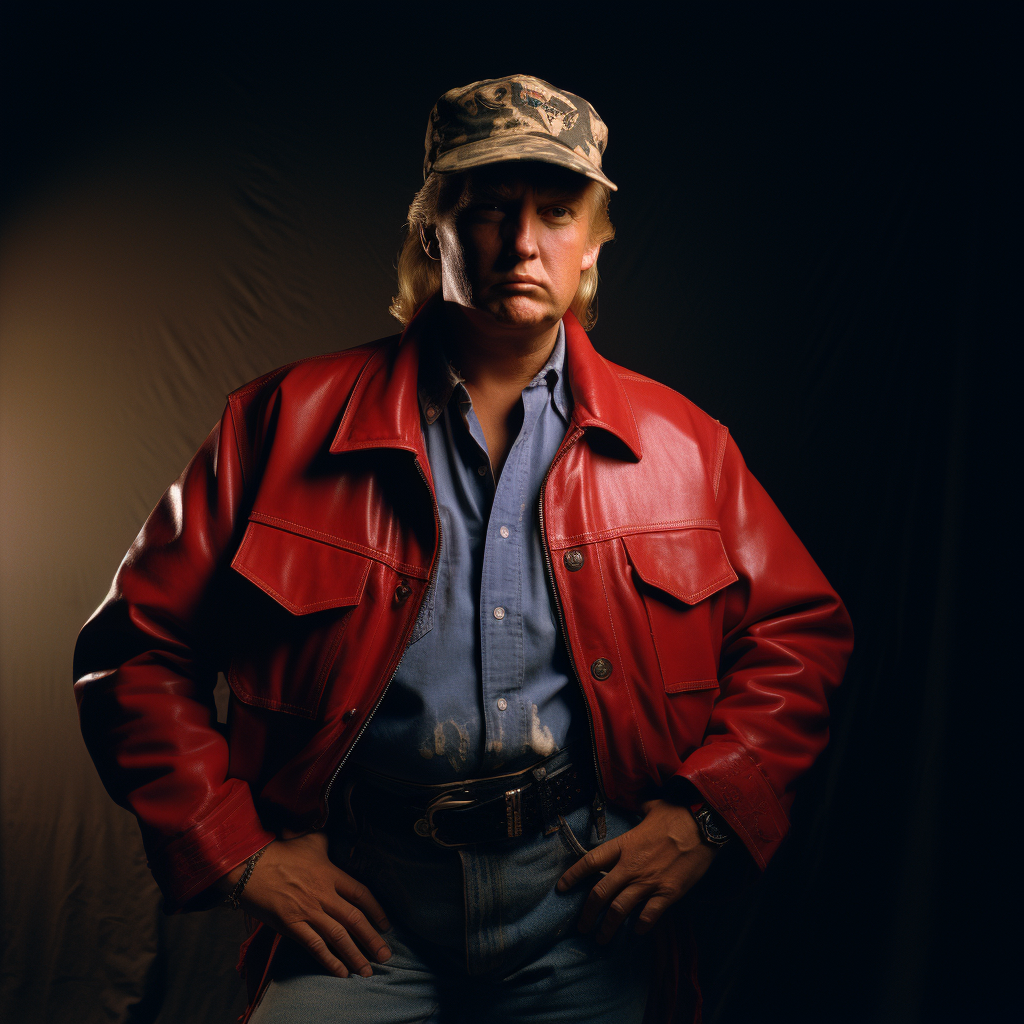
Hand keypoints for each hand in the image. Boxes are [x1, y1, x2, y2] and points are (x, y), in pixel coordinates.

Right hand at [221, 831, 391, 977]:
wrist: (250, 866)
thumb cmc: (281, 851)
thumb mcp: (310, 841)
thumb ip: (327, 844)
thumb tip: (336, 839)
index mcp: (331, 874)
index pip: (361, 894)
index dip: (377, 911)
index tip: (386, 925)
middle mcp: (324, 894)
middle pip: (355, 919)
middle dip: (372, 939)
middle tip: (386, 955)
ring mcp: (308, 911)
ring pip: (339, 936)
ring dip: (355, 955)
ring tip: (368, 970)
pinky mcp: (292, 925)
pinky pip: (315, 946)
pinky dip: (329, 961)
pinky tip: (341, 972)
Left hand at [556, 799, 717, 942]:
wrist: (702, 826)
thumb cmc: (677, 814)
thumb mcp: (653, 807)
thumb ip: (642, 809)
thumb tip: (643, 805)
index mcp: (623, 845)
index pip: (590, 862)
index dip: (573, 876)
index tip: (561, 889)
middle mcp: (630, 866)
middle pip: (599, 893)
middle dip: (587, 913)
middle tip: (582, 927)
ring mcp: (648, 881)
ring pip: (619, 910)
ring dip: (608, 927)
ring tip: (602, 939)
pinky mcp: (668, 893)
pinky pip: (648, 916)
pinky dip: (640, 927)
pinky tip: (635, 932)